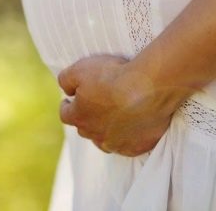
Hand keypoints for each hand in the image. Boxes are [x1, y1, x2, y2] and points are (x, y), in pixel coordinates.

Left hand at [57, 54, 172, 156]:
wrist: (149, 88)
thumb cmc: (114, 77)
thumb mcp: (80, 69)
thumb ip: (66, 80)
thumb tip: (66, 90)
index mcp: (79, 117)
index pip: (66, 114)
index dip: (67, 106)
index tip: (70, 101)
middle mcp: (95, 135)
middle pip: (85, 129)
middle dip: (87, 118)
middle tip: (94, 106)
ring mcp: (117, 143)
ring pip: (105, 140)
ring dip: (106, 131)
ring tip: (112, 119)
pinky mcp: (138, 147)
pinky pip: (128, 145)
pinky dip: (127, 137)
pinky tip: (132, 127)